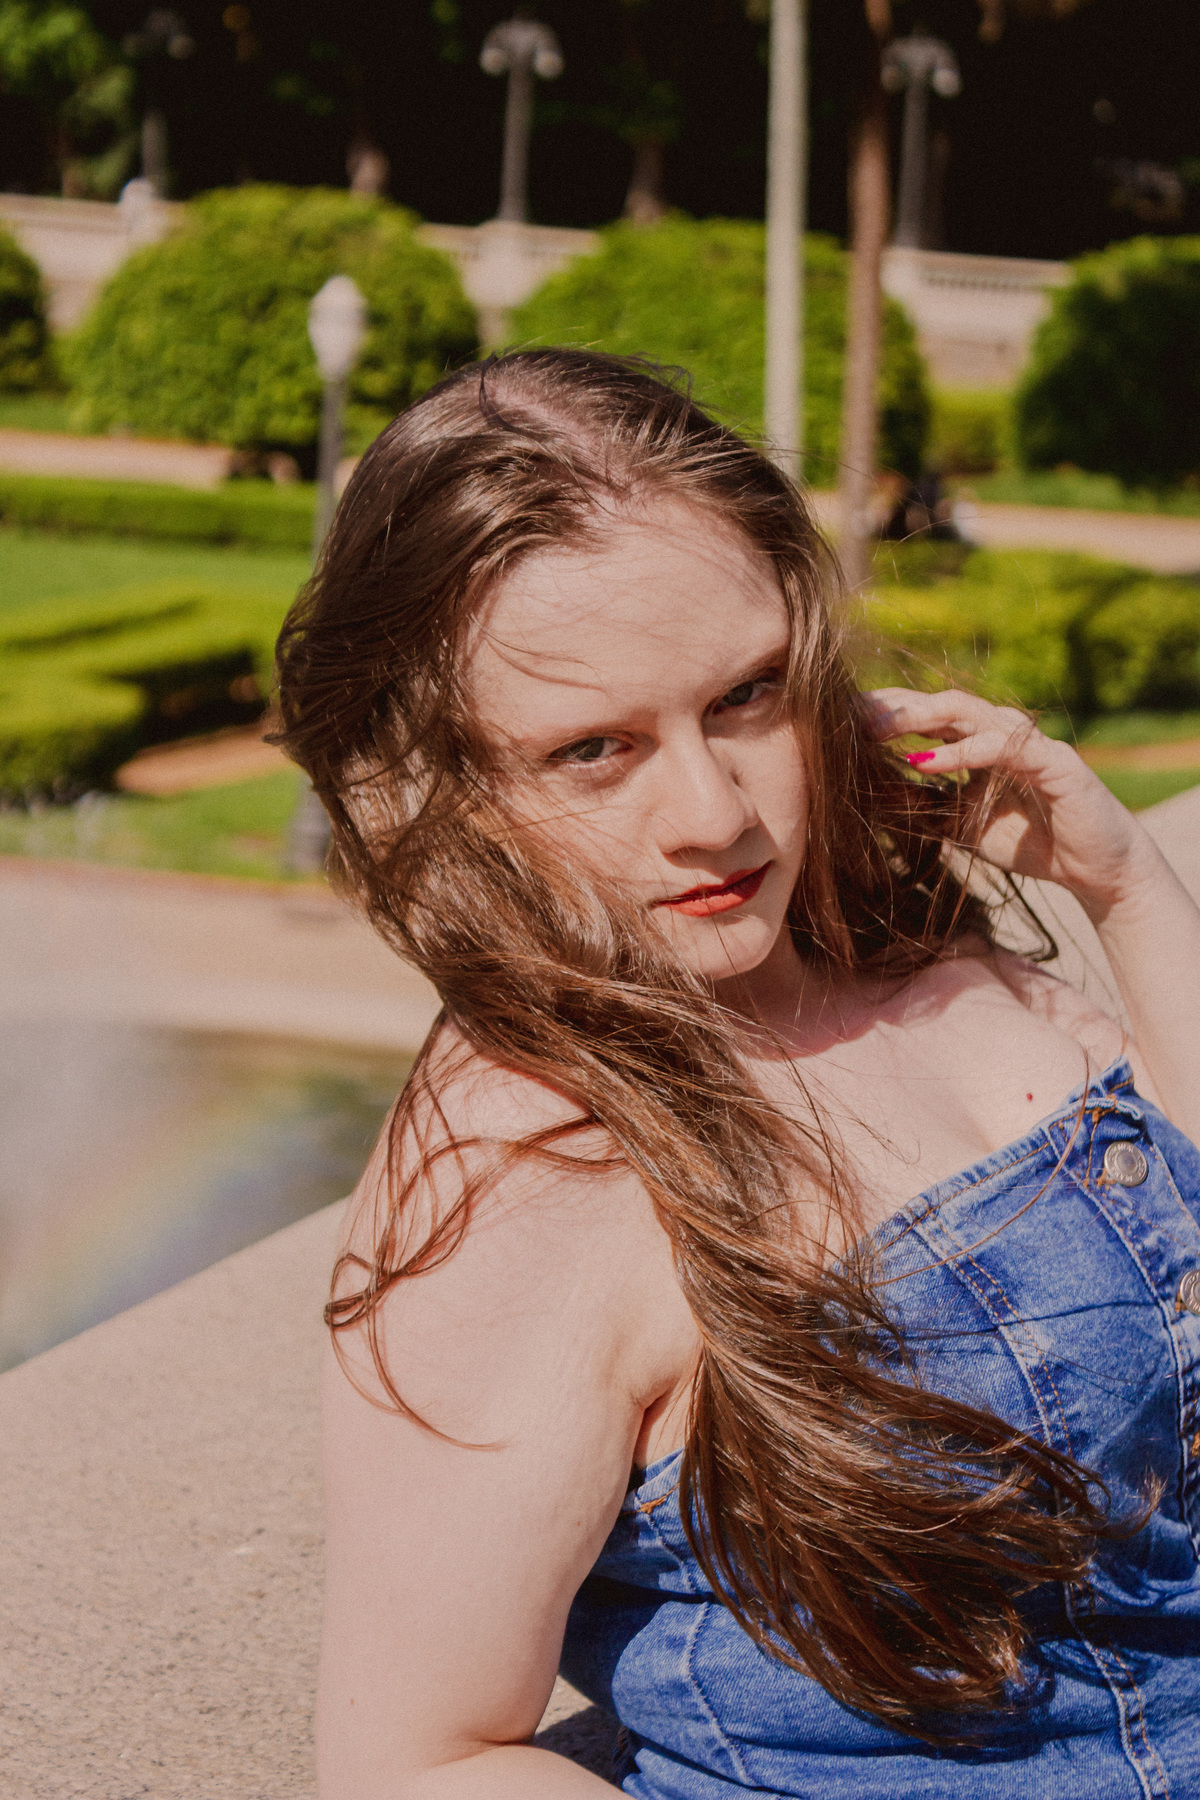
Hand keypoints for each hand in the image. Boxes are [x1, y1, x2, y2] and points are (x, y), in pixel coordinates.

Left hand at [864, 687, 1154, 919]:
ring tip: (875, 729)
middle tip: (841, 715)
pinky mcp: (1054, 761)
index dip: (879, 716)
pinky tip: (925, 761)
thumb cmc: (1029, 842)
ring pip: (967, 712)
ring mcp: (1026, 742)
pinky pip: (1002, 746)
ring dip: (918, 718)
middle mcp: (998, 732)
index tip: (831, 724)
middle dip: (890, 707)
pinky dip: (963, 752)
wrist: (1095, 871)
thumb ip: (919, 805)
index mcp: (975, 744)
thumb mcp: (958, 825)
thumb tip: (862, 796)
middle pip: (936, 705)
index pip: (921, 718)